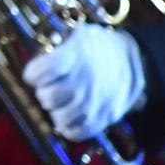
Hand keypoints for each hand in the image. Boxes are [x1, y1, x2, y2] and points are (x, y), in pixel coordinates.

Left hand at [21, 23, 146, 141]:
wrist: (132, 58)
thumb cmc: (95, 46)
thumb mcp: (77, 33)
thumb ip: (56, 43)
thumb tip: (39, 56)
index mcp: (76, 55)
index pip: (44, 71)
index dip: (33, 74)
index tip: (33, 74)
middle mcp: (87, 79)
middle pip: (49, 97)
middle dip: (43, 92)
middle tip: (47, 88)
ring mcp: (98, 100)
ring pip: (62, 117)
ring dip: (54, 110)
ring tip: (57, 102)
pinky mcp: (107, 115)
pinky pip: (81, 131)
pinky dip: (68, 129)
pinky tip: (65, 120)